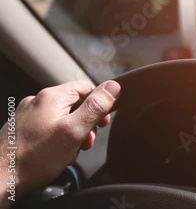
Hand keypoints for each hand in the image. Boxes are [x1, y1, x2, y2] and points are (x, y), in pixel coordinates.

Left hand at [0, 80, 119, 199]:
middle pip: (74, 104)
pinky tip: (55, 154)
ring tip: (69, 151)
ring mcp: (27, 115)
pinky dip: (57, 139)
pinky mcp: (21, 128)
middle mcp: (38, 101)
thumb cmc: (35, 158)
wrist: (0, 179)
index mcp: (52, 97)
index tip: (102, 122)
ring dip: (72, 133)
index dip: (99, 104)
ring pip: (62, 118)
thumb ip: (96, 107)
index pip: (86, 87)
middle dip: (85, 123)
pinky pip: (48, 128)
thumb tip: (113, 87)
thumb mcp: (75, 131)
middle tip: (86, 142)